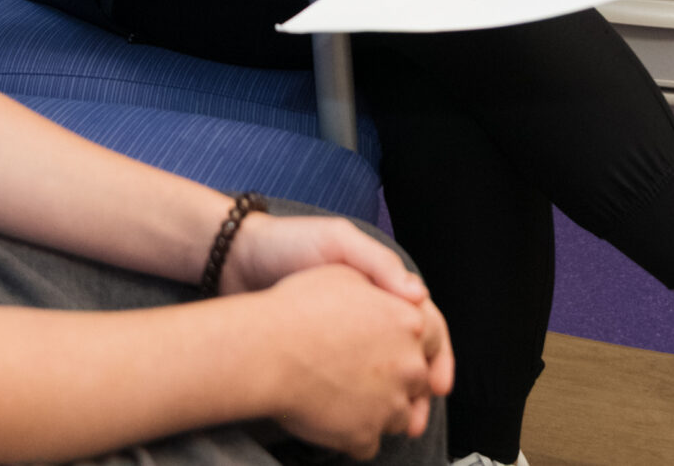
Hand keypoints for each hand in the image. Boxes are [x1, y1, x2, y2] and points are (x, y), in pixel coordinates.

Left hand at [222, 214, 453, 439]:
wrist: (235, 259)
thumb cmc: (288, 243)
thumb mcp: (337, 243)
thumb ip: (378, 263)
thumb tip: (419, 295)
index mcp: (381, 287)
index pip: (425, 325)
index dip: (437, 356)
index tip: (438, 385)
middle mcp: (369, 313)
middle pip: (409, 357)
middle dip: (417, 391)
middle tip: (416, 421)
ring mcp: (344, 336)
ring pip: (381, 375)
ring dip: (392, 403)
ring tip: (394, 429)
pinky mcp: (318, 355)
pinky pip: (349, 382)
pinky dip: (359, 403)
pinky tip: (357, 420)